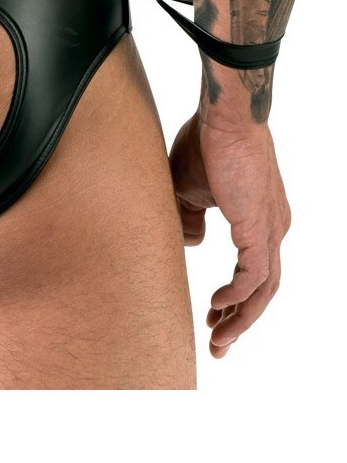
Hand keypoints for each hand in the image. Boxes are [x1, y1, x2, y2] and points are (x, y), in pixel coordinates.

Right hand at [168, 112, 290, 357]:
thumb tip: (192, 244)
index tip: (212, 316)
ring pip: (264, 290)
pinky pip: (254, 275)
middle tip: (218, 345)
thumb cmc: (206, 142)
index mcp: (261, 219)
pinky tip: (217, 305)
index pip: (255, 271)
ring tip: (219, 339)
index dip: (235, 299)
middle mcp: (272, 229)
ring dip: (242, 318)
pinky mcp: (259, 228)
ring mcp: (270, 230)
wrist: (225, 117)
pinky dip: (237, 295)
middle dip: (241, 321)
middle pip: (264, 289)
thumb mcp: (190, 187)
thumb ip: (190, 218)